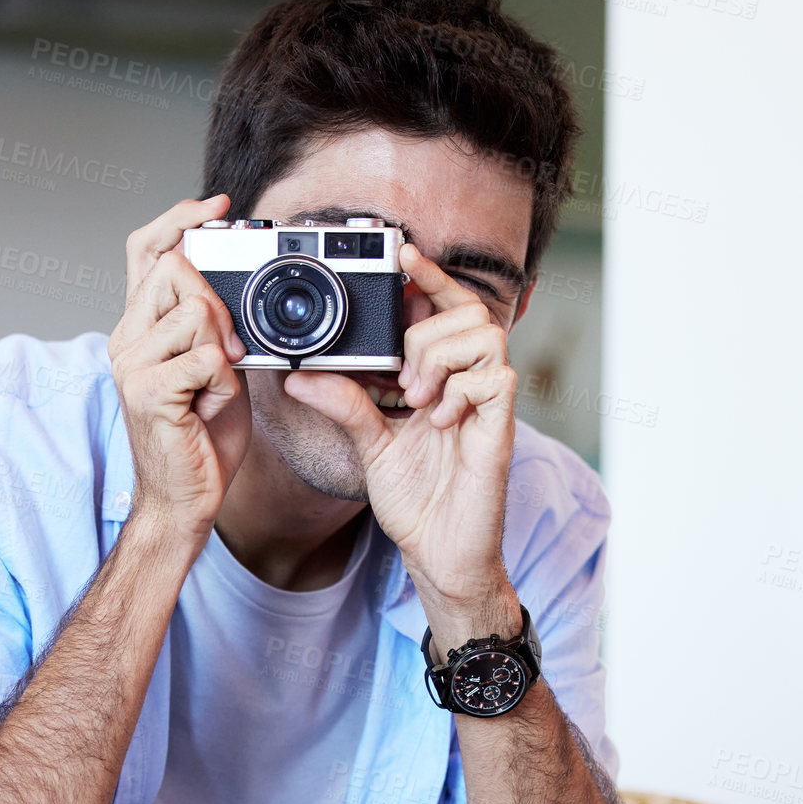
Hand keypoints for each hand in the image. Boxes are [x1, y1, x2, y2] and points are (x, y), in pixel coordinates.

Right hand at [108, 194, 250, 543]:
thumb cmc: (200, 437)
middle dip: (218, 303)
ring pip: (198, 312)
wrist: (184, 498)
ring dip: (224, 354)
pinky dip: (223, 385)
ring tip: (211, 392)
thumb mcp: (214, 366)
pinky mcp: (148, 390)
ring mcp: (131, 363)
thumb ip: (212, 323)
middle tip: (226, 352)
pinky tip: (208, 409)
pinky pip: (207, 358)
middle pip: (177, 269)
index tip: (215, 204)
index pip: (147, 249)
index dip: (178, 218)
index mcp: (138, 328)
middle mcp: (126, 339)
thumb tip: (228, 280)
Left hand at [280, 243, 516, 614]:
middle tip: (400, 382)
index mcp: (443, 378)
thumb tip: (300, 373)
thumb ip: (344, 402)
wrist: (438, 552)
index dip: (428, 274)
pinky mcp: (502, 428)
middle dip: (424, 333)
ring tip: (416, 399)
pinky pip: (494, 379)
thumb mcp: (370, 443)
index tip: (401, 251)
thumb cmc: (416, 499)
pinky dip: (459, 393)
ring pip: (483, 335)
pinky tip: (439, 422)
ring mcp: (489, 404)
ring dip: (440, 358)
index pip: (444, 307)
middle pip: (466, 310)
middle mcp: (470, 382)